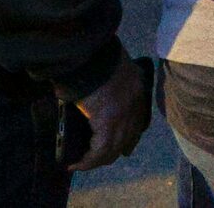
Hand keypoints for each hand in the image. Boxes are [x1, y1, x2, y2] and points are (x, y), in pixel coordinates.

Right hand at [67, 55, 149, 170]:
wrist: (86, 48)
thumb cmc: (91, 54)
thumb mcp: (108, 66)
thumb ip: (108, 81)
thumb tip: (94, 95)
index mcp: (137, 86)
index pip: (138, 119)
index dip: (130, 136)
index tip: (123, 147)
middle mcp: (135, 102)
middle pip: (129, 137)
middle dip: (114, 151)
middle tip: (97, 159)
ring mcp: (124, 113)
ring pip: (113, 149)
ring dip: (96, 160)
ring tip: (81, 164)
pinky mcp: (108, 122)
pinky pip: (99, 152)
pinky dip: (87, 162)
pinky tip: (75, 164)